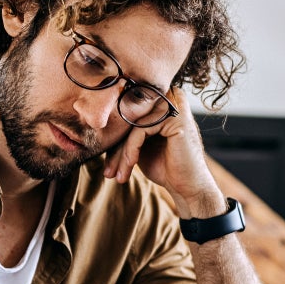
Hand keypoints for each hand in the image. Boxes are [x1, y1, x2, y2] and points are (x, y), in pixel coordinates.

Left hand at [102, 87, 225, 217]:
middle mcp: (170, 96)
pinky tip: (129, 167)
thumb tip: (96, 122)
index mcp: (162, 99)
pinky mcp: (176, 117)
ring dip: (121, 154)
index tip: (107, 164)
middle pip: (129, 119)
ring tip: (116, 175)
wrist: (188, 187)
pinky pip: (140, 130)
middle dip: (115, 149)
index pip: (128, 115)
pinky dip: (130, 151)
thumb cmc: (165, 167)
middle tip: (108, 172)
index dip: (114, 139)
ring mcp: (174, 105)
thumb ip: (126, 130)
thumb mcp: (141, 145)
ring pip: (132, 126)